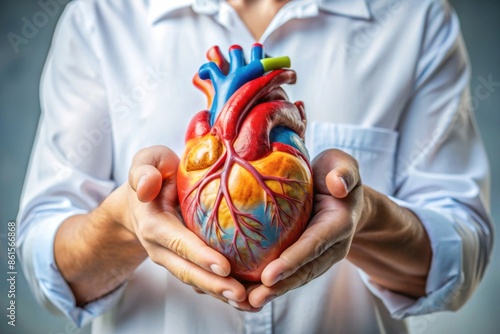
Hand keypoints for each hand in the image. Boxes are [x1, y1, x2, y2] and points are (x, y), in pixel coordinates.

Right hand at [114, 145, 250, 306]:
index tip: (224, 266)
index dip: (200, 256)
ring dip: (222, 294)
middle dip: (215, 285)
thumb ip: (144, 171)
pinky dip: (222, 291)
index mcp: (154, 224)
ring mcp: (173, 259)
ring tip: (251, 302)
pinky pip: (203, 279)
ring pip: (197, 281)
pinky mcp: (186, 262)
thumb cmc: (153, 175)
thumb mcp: (147, 162)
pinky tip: (248, 297)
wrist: (143, 198)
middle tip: (242, 294)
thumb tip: (146, 187)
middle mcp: (162, 248)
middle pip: (189, 271)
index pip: (179, 243)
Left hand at [246, 149, 364, 307]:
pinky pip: (288, 272)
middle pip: (304, 270)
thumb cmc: (335, 173)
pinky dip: (270, 284)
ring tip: (245, 303)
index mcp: (339, 223)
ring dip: (272, 292)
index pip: (314, 244)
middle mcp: (331, 246)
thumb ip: (345, 173)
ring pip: (295, 277)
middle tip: (253, 299)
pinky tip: (246, 293)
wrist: (339, 191)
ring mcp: (318, 255)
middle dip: (279, 286)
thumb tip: (338, 186)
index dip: (293, 261)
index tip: (269, 275)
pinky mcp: (304, 257)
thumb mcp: (343, 165)